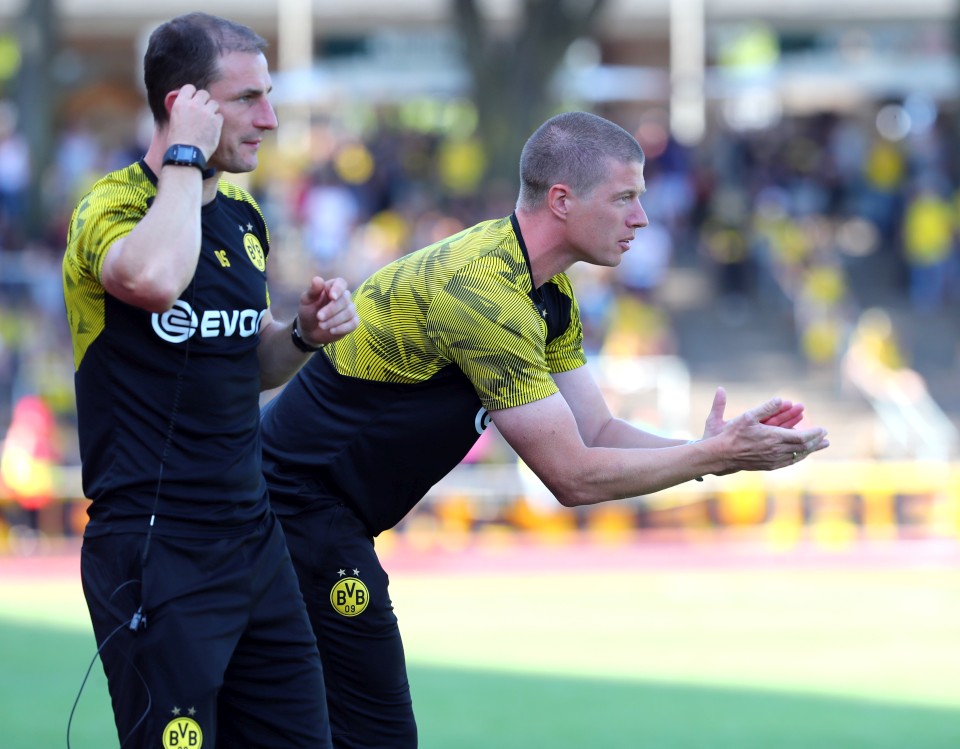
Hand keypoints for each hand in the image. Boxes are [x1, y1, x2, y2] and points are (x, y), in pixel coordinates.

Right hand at [166, 84, 222, 161]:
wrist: (186, 153)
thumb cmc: (178, 140)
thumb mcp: (174, 119)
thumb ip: (182, 108)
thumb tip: (188, 103)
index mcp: (180, 103)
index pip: (189, 87)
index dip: (193, 93)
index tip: (194, 99)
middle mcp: (194, 105)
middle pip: (204, 93)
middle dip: (204, 100)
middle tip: (203, 110)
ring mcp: (206, 112)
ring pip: (214, 103)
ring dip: (212, 110)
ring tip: (208, 121)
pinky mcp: (216, 121)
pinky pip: (220, 115)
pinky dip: (217, 121)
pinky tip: (212, 129)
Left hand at [296, 276, 357, 346]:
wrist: (309, 329)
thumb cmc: (308, 311)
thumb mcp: (306, 300)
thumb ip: (313, 291)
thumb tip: (317, 280)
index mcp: (332, 287)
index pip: (341, 283)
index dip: (338, 289)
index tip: (332, 297)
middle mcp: (343, 297)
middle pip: (345, 300)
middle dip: (331, 310)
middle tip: (319, 317)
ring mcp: (349, 309)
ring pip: (349, 312)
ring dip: (334, 320)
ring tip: (321, 325)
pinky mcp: (352, 322)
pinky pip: (353, 323)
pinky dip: (342, 328)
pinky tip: (332, 330)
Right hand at [699, 386, 828, 474]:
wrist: (721, 455)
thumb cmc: (731, 434)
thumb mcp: (747, 416)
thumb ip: (765, 407)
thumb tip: (780, 398)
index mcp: (773, 438)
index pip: (802, 437)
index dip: (814, 433)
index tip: (823, 429)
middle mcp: (776, 451)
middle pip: (803, 448)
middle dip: (816, 442)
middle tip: (826, 438)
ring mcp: (773, 460)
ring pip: (797, 456)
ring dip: (810, 451)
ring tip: (820, 446)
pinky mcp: (768, 466)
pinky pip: (788, 462)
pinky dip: (799, 457)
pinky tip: (801, 455)